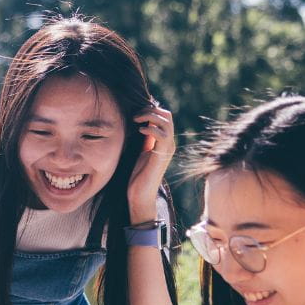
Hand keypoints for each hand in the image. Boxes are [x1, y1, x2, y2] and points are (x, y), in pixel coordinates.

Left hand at [126, 103, 174, 222]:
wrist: (141, 195)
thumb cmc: (138, 176)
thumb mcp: (141, 151)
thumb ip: (144, 138)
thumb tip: (139, 124)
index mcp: (164, 141)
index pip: (164, 116)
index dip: (150, 109)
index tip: (135, 113)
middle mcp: (169, 142)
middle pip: (167, 114)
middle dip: (150, 110)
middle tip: (135, 115)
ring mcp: (167, 148)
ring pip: (166, 121)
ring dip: (149, 116)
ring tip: (135, 120)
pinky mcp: (162, 155)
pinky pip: (161, 134)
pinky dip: (150, 128)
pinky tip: (139, 131)